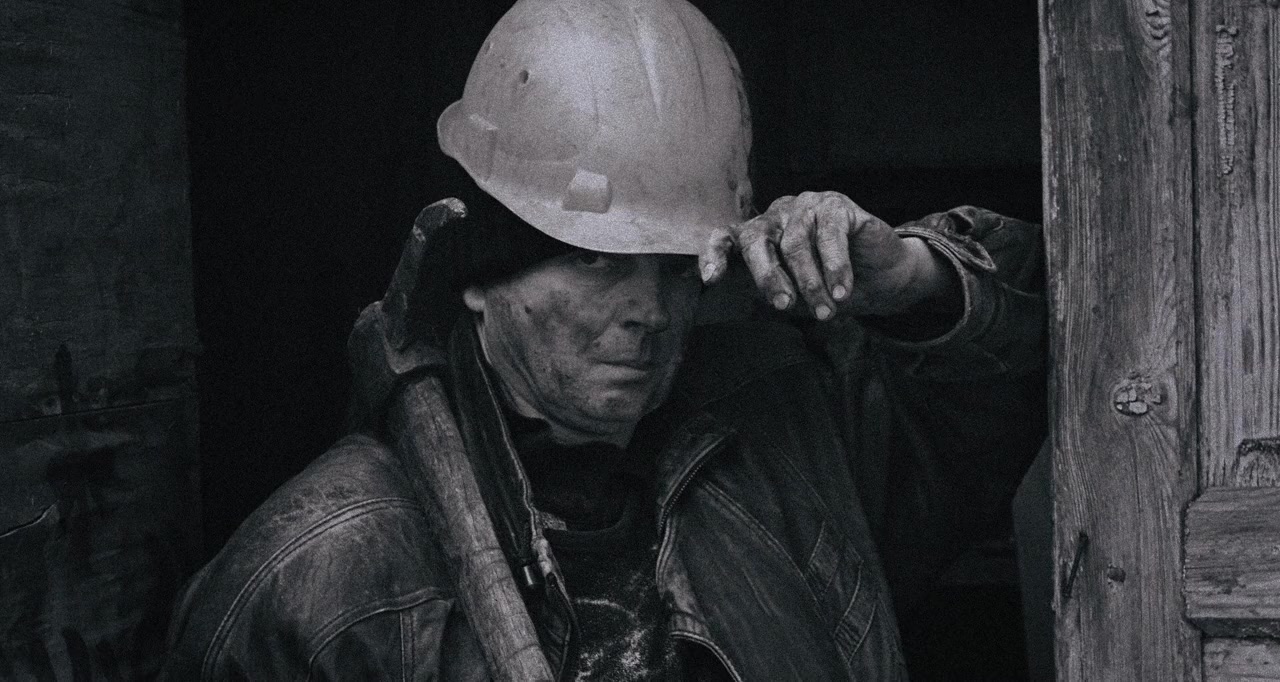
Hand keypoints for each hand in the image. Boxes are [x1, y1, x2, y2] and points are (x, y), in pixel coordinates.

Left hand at [700, 191, 947, 319]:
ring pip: (796, 243)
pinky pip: (830, 236)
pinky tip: (843, 290)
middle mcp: (777, 215)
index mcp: (759, 235)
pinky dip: (836, 267)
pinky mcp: (837, 206)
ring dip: (811, 282)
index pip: (726, 238)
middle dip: (768, 276)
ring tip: (825, 311)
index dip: (715, 255)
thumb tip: (750, 301)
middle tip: (784, 305)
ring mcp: (806, 206)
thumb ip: (772, 292)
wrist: (881, 276)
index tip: (711, 279)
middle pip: (757, 239)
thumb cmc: (829, 286)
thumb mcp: (797, 293)